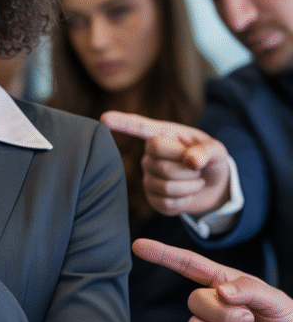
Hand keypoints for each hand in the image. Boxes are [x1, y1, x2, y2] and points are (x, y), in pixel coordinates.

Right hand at [101, 111, 229, 214]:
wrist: (213, 185)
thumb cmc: (211, 160)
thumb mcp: (217, 150)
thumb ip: (207, 151)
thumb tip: (191, 161)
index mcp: (164, 135)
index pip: (141, 127)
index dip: (123, 123)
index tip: (104, 118)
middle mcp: (150, 154)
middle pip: (161, 165)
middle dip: (188, 172)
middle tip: (198, 170)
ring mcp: (148, 176)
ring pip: (164, 186)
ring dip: (189, 187)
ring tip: (195, 181)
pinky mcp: (152, 197)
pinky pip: (164, 204)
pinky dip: (183, 202)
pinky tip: (187, 195)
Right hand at [132, 238, 292, 321]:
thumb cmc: (291, 321)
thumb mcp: (276, 299)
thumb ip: (249, 289)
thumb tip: (221, 291)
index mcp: (223, 283)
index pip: (187, 265)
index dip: (163, 254)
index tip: (139, 246)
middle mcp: (212, 304)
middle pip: (194, 301)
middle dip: (223, 314)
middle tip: (249, 319)